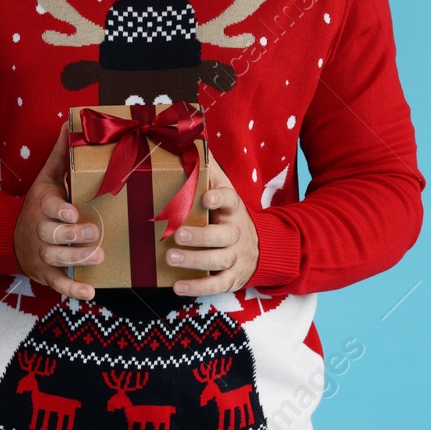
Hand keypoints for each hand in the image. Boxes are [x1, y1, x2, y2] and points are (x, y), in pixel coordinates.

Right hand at [14, 121, 100, 301]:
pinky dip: (72, 290)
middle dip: (73, 235)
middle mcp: (38, 231)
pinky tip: (90, 291)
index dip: (59, 211)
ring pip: (56, 258)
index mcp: (41, 206)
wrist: (9, 237)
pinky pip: (57, 284)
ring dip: (78, 258)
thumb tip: (69, 124)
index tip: (72, 211)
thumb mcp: (45, 180)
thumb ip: (59, 156)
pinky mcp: (44, 274)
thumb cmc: (38, 205)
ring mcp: (40, 254)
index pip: (47, 208)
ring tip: (99, 256)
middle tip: (95, 232)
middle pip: (52, 235)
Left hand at [167, 153, 258, 296]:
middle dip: (201, 236)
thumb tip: (191, 142)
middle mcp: (237, 234)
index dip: (220, 198)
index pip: (231, 200)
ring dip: (194, 260)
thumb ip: (208, 172)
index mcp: (233, 210)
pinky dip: (198, 287)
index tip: (207, 196)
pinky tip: (177, 286)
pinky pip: (217, 285)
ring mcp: (236, 258)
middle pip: (224, 236)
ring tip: (170, 257)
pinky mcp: (232, 279)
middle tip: (177, 234)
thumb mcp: (223, 192)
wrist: (260, 248)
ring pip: (219, 261)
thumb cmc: (228, 215)